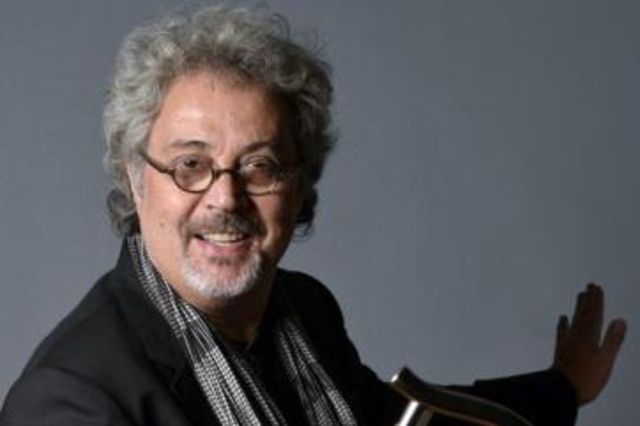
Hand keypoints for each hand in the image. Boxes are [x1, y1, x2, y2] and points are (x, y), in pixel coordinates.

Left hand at [553, 283, 626, 405]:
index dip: (596, 301)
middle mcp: (577, 335)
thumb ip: (612, 340)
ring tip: (579, 295)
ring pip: (574, 319)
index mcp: (590, 336)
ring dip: (578, 307)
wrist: (561, 390)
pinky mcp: (561, 349)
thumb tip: (620, 320)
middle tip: (589, 285)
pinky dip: (563, 323)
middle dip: (588, 299)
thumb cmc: (587, 378)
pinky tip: (563, 318)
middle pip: (583, 313)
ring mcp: (568, 341)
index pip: (594, 314)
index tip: (597, 288)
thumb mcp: (605, 361)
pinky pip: (562, 332)